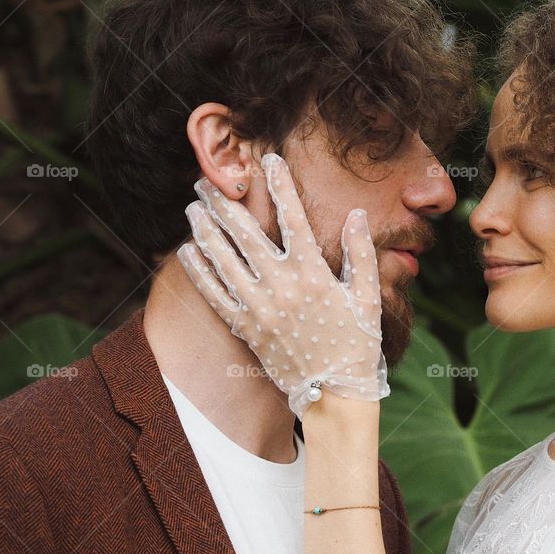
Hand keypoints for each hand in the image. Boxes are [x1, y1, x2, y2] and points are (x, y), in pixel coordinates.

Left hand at [177, 152, 389, 418]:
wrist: (334, 394)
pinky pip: (215, 296)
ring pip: (224, 261)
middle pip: (245, 234)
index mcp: (314, 274)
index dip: (280, 186)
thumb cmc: (357, 343)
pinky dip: (199, 272)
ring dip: (205, 230)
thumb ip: (361, 254)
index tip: (267, 159)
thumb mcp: (367, 297)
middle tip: (206, 180)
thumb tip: (356, 214)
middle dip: (224, 203)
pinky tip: (187, 252)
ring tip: (192, 208)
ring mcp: (259, 309)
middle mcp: (281, 287)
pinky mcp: (246, 329)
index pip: (294, 218)